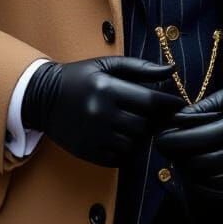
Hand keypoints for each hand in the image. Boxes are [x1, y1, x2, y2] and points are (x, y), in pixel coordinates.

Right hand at [22, 56, 180, 166]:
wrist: (43, 97)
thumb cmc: (82, 76)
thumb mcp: (109, 65)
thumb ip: (141, 67)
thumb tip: (171, 70)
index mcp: (108, 89)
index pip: (150, 101)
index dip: (169, 104)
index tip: (179, 104)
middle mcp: (101, 114)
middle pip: (144, 125)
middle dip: (155, 120)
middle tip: (158, 114)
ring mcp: (93, 136)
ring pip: (133, 144)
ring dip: (142, 136)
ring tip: (139, 124)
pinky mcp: (87, 152)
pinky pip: (119, 158)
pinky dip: (128, 150)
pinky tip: (125, 136)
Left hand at [155, 83, 222, 201]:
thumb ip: (208, 104)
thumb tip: (179, 117)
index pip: (202, 138)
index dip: (176, 139)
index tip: (159, 137)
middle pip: (202, 161)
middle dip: (179, 155)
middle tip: (169, 146)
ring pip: (209, 181)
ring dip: (189, 172)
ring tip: (182, 158)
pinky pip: (222, 194)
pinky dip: (203, 188)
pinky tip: (196, 175)